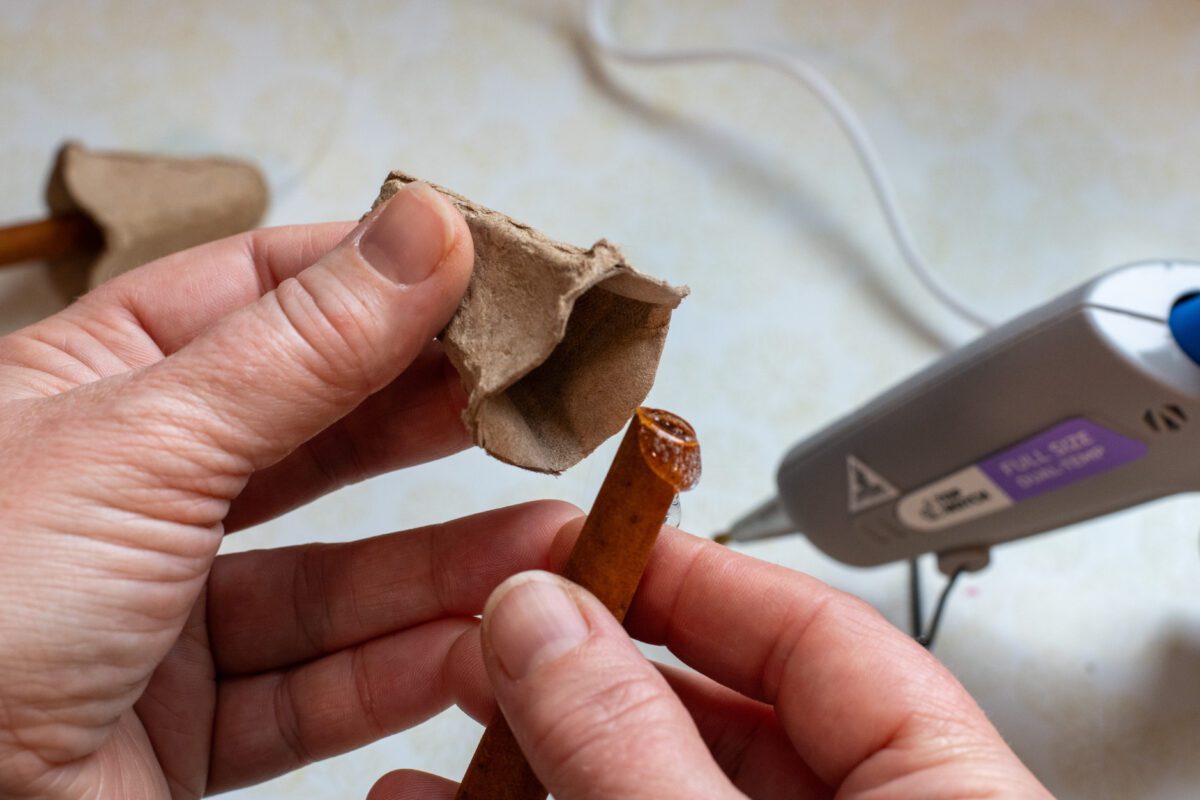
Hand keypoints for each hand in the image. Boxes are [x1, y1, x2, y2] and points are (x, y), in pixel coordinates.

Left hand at [0, 181, 535, 797]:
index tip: (494, 269)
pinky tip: (481, 643)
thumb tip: (424, 229)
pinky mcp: (193, 728)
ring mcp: (166, 616)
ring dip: (450, 565)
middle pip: (319, 435)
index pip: (260, 296)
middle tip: (543, 397)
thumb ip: (300, 348)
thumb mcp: (141, 445)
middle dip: (435, 420)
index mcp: (90, 390)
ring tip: (553, 537)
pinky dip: (406, 671)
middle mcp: (132, 495)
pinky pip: (321, 688)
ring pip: (339, 576)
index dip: (381, 277)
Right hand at [371, 526, 1053, 798]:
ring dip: (532, 749)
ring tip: (438, 704)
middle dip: (584, 663)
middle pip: (720, 709)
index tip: (588, 538)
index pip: (819, 634)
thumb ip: (637, 745)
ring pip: (649, 781)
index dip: (692, 570)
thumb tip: (540, 621)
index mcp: (943, 794)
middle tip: (491, 625)